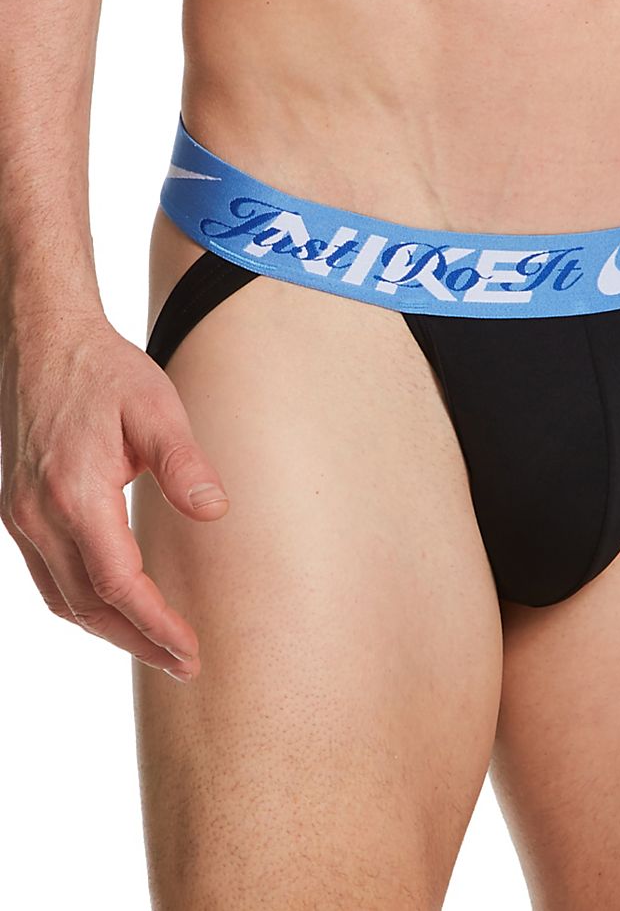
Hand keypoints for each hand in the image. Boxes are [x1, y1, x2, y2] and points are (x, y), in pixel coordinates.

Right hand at [0, 311, 228, 680]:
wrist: (43, 340)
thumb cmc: (104, 371)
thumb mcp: (156, 408)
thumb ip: (184, 463)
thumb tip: (215, 511)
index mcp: (75, 493)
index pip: (118, 583)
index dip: (156, 624)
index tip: (191, 650)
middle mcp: (38, 515)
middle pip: (89, 605)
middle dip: (138, 641)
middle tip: (183, 664)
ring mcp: (20, 515)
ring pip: (63, 599)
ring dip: (110, 630)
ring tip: (156, 648)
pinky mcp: (18, 510)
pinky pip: (47, 577)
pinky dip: (83, 604)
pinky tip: (114, 608)